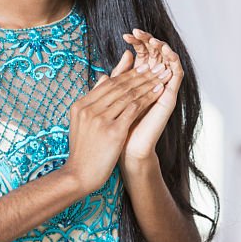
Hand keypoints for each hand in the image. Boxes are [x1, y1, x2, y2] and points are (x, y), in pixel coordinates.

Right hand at [63, 59, 169, 194]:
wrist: (79, 175)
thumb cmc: (84, 151)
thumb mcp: (82, 121)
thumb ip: (94, 98)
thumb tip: (104, 76)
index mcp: (80, 105)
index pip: (108, 84)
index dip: (127, 74)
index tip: (142, 67)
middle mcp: (89, 109)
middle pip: (119, 86)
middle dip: (141, 74)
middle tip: (156, 66)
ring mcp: (100, 120)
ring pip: (128, 95)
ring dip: (147, 83)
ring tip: (161, 75)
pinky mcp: (113, 131)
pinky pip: (134, 109)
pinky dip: (148, 98)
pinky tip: (158, 92)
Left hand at [114, 29, 183, 167]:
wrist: (126, 149)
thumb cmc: (118, 126)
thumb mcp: (115, 97)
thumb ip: (117, 79)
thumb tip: (116, 60)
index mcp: (141, 83)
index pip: (143, 56)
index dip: (138, 43)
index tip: (126, 34)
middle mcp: (154, 85)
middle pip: (157, 56)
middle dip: (149, 42)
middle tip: (139, 31)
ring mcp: (164, 90)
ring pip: (168, 62)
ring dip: (163, 48)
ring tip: (153, 39)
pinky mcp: (170, 97)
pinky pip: (177, 75)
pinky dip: (173, 61)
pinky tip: (166, 51)